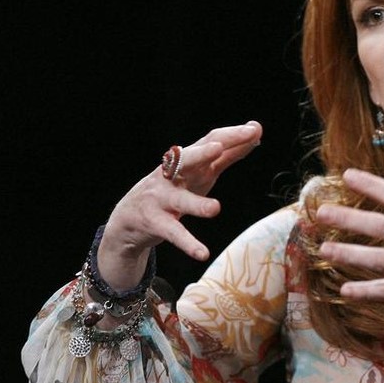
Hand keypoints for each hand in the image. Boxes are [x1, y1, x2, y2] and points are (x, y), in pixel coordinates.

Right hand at [97, 122, 261, 289]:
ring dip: (197, 204)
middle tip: (220, 147)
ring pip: (179, 200)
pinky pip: (174, 233)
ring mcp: (162, 198)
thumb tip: (254, 134)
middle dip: (203, 152)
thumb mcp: (201, 171)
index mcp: (188, 161)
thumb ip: (227, 155)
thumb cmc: (174, 189)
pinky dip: (188, 243)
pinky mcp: (155, 223)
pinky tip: (203, 253)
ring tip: (215, 208)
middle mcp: (172, 175)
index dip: (231, 136)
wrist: (129, 219)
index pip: (210, 141)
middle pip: (186, 159)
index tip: (254, 129)